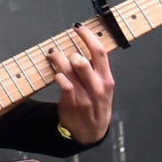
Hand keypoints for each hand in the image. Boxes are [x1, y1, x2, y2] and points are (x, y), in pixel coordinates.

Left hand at [47, 23, 114, 143]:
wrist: (91, 133)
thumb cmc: (96, 106)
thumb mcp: (104, 88)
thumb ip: (97, 70)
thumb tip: (84, 46)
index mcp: (107, 79)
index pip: (100, 52)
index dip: (88, 37)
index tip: (78, 28)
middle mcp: (97, 87)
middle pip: (83, 60)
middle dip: (71, 53)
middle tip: (64, 51)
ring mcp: (85, 96)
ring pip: (70, 70)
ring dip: (59, 60)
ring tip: (54, 57)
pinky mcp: (72, 103)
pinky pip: (63, 84)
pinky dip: (58, 76)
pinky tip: (56, 75)